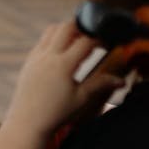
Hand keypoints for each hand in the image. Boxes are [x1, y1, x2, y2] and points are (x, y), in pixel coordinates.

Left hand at [4, 20, 124, 136]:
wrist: (27, 121)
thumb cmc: (56, 113)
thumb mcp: (82, 98)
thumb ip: (101, 85)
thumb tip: (121, 81)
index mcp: (63, 64)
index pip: (85, 41)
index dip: (99, 39)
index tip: (108, 43)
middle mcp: (48, 56)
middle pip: (66, 27)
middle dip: (82, 27)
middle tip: (93, 37)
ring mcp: (36, 57)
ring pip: (51, 30)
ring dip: (66, 31)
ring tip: (78, 42)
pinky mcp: (28, 61)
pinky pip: (42, 41)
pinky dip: (54, 39)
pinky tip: (62, 52)